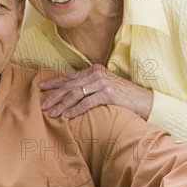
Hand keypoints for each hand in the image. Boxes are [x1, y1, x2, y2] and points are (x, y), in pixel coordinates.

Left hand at [39, 64, 153, 119]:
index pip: (69, 77)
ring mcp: (103, 83)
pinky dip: (76, 109)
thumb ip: (88, 86)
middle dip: (54, 95)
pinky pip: (88, 102)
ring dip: (62, 104)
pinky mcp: (109, 94)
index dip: (54, 83)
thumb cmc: (122, 96)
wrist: (145, 101)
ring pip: (76, 93)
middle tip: (42, 104)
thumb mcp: (103, 87)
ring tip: (52, 112)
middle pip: (70, 85)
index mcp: (93, 70)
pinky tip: (68, 115)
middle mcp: (97, 74)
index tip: (40, 88)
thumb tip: (68, 93)